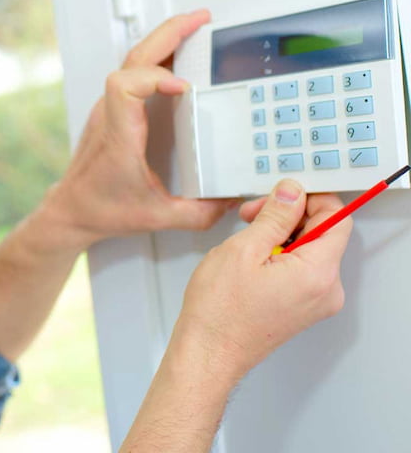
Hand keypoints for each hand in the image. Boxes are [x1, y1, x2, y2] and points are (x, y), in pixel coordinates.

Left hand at [42, 10, 231, 250]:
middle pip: (134, 57)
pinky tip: (177, 56)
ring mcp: (109, 109)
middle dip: (169, 33)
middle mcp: (111, 115)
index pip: (126, 84)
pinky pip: (132, 70)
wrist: (70, 209)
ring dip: (164, 39)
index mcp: (120, 134)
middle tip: (202, 20)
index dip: (156, 76)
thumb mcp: (157, 217)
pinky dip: (157, 56)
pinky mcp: (112, 111)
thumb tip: (230, 201)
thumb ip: (198, 213)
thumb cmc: (100, 208)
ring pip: (131, 59)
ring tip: (194, 28)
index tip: (185, 87)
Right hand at [175, 179, 351, 380]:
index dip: (308, 199)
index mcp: (317, 273)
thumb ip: (275, 216)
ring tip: (246, 242)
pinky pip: (302, 269)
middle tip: (253, 216)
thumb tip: (292, 193)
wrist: (209, 351)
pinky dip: (280, 255)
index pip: (337, 218)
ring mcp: (315, 301)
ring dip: (281, 235)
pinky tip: (252, 260)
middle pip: (323, 232)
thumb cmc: (220, 311)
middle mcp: (326, 290)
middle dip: (288, 216)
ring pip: (310, 249)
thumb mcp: (244, 249)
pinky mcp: (303, 307)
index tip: (282, 196)